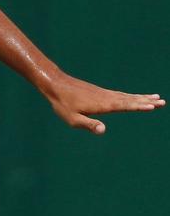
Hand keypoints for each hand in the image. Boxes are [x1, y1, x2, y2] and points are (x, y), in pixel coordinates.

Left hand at [41, 71, 164, 134]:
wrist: (56, 84)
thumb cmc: (63, 104)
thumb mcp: (72, 119)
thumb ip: (88, 124)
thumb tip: (104, 130)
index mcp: (102, 104)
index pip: (124, 105)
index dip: (139, 106)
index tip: (153, 105)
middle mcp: (106, 97)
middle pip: (130, 99)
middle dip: (146, 101)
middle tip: (162, 102)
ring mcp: (104, 93)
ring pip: (127, 96)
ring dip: (141, 97)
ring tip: (155, 97)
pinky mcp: (100, 92)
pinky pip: (120, 95)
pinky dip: (131, 96)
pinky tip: (134, 98)